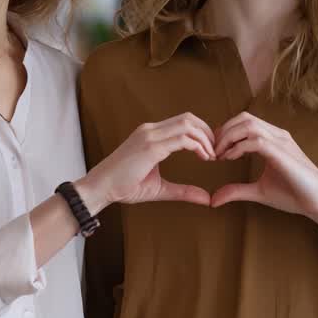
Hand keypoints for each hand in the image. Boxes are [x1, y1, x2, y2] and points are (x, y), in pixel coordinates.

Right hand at [78, 113, 215, 212]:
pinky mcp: (150, 146)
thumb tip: (207, 199)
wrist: (100, 188)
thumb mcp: (160, 188)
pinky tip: (205, 157)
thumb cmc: (125, 187)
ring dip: (205, 138)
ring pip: (187, 124)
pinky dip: (198, 146)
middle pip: (189, 118)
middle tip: (217, 151)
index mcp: (151, 134)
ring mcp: (150, 135)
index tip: (212, 150)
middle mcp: (151, 130)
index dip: (202, 132)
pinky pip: (181, 139)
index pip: (183, 122)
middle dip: (208, 132)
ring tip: (212, 155)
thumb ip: (183, 191)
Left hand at [210, 112, 317, 222]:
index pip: (244, 122)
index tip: (213, 150)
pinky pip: (256, 140)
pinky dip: (238, 147)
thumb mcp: (259, 191)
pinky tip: (229, 158)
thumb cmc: (295, 194)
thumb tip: (213, 199)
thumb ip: (237, 190)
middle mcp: (277, 135)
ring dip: (228, 137)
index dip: (225, 132)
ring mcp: (281, 141)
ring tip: (218, 154)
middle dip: (223, 131)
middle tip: (211, 150)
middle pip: (244, 118)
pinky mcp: (282, 153)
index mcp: (273, 139)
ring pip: (248, 125)